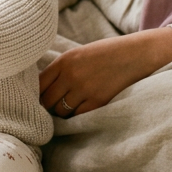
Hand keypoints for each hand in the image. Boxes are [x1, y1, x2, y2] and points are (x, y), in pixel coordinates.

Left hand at [39, 27, 171, 116]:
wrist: (136, 54)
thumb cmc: (106, 54)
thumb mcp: (78, 54)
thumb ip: (60, 69)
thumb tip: (40, 89)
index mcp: (64, 61)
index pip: (38, 85)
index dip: (36, 94)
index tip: (38, 99)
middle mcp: (71, 75)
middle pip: (46, 101)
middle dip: (47, 106)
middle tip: (52, 108)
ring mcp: (84, 89)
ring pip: (61, 112)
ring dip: (62, 113)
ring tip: (68, 108)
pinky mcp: (98, 101)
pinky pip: (78, 116)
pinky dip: (77, 117)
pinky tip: (81, 111)